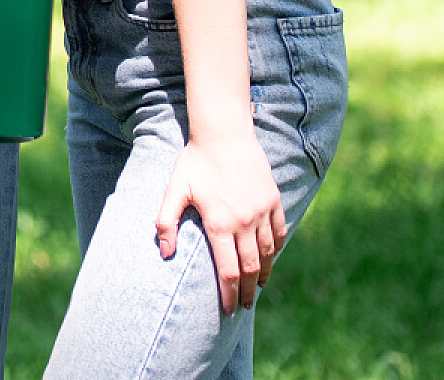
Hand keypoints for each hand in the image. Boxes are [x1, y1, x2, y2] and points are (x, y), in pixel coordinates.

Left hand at [154, 131, 287, 314]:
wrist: (224, 133)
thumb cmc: (195, 161)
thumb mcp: (174, 190)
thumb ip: (166, 222)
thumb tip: (164, 253)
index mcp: (220, 224)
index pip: (228, 271)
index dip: (229, 294)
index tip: (228, 310)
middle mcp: (245, 223)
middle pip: (251, 269)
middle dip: (247, 292)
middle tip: (245, 306)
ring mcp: (263, 212)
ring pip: (267, 253)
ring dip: (263, 274)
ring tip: (257, 287)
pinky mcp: (274, 201)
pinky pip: (280, 233)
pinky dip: (276, 249)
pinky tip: (270, 258)